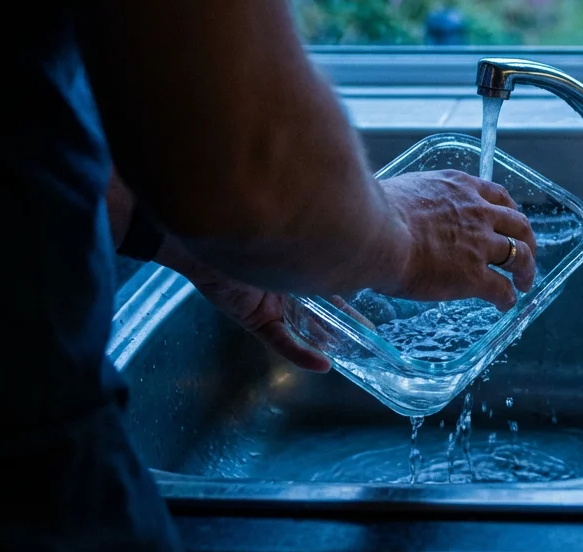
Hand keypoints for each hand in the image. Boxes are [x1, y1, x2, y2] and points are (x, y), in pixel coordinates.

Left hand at [159, 240, 369, 371]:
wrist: (209, 226)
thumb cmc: (254, 219)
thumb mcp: (299, 231)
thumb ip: (321, 235)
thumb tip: (355, 221)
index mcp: (295, 257)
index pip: (328, 278)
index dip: (349, 290)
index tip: (373, 295)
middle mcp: (285, 280)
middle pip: (319, 307)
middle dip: (342, 321)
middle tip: (368, 334)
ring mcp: (270, 302)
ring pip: (304, 326)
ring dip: (325, 340)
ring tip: (350, 351)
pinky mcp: (255, 319)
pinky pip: (280, 340)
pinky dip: (301, 353)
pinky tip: (322, 363)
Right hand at [380, 170, 536, 309]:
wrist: (375, 232)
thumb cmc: (374, 212)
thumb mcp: (402, 192)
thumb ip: (414, 202)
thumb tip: (396, 213)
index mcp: (459, 188)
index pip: (496, 195)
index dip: (508, 211)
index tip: (509, 221)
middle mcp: (477, 212)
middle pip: (518, 224)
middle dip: (527, 240)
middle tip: (527, 253)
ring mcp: (479, 244)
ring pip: (519, 255)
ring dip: (526, 269)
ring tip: (525, 282)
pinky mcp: (474, 275)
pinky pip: (501, 288)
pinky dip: (508, 297)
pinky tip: (505, 304)